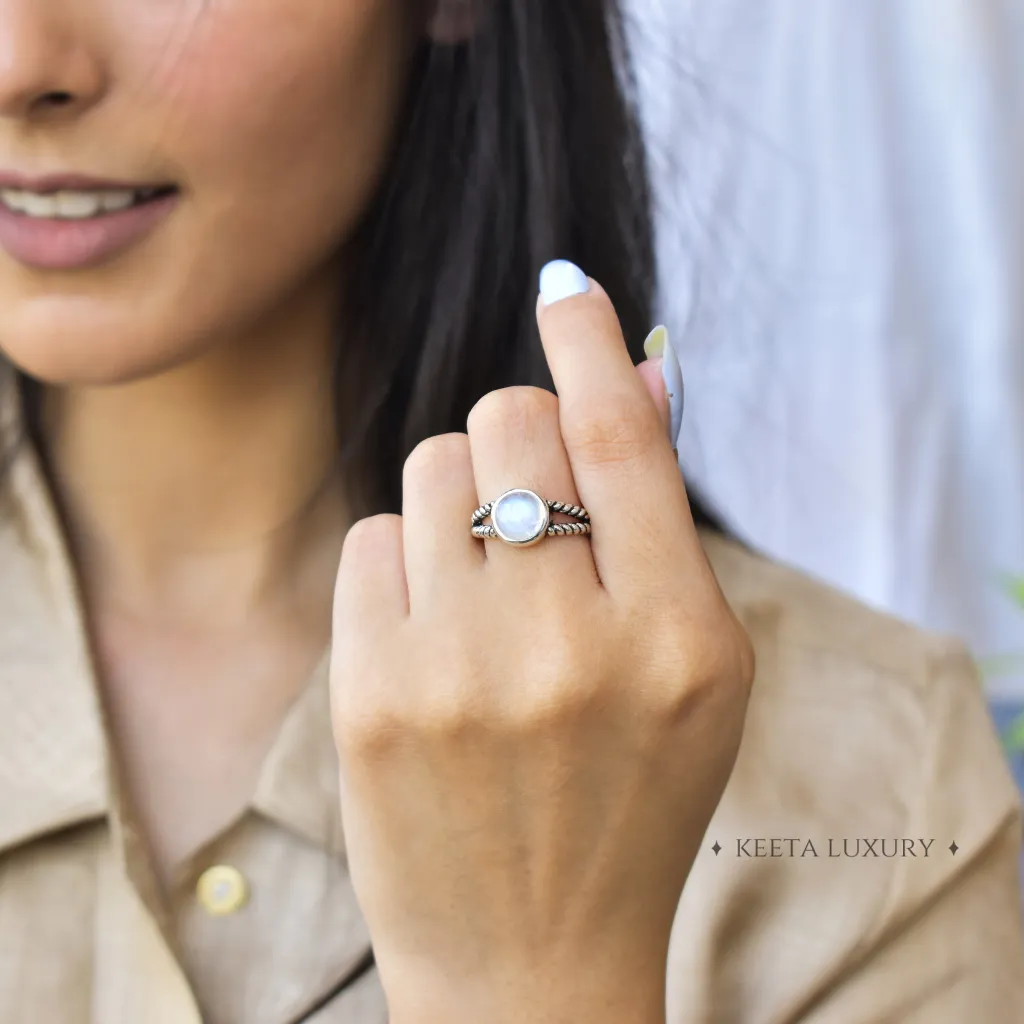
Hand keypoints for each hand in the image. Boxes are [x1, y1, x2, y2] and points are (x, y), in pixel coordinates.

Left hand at [330, 266, 754, 1023]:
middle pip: (509, 423)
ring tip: (486, 590)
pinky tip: (433, 635)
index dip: (592, 344)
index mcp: (676, 639)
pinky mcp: (369, 694)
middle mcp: (566, 645)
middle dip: (522, 439)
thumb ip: (664, 523)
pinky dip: (405, 561)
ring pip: (433, 465)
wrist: (530, 956)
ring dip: (461, 500)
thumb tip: (639, 376)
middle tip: (534, 505)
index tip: (566, 288)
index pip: (622, 437)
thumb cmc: (630, 801)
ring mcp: (456, 670)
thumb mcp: (697, 674)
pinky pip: (374, 537)